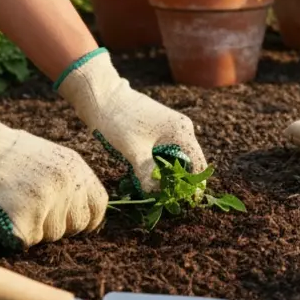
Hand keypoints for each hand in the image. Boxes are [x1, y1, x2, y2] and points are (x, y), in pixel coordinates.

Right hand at [0, 84, 106, 249]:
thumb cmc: (9, 155)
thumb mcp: (53, 159)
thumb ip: (71, 183)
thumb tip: (87, 217)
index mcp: (77, 169)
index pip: (99, 206)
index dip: (87, 219)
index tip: (71, 223)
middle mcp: (68, 183)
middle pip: (77, 226)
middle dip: (57, 226)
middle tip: (34, 213)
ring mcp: (48, 199)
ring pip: (52, 236)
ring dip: (34, 230)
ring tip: (16, 207)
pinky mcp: (25, 214)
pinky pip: (29, 241)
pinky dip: (16, 235)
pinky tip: (5, 215)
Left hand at [56, 49, 206, 196]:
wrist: (101, 96)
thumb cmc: (118, 121)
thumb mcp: (133, 151)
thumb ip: (148, 174)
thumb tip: (157, 194)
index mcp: (181, 132)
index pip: (198, 165)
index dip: (194, 186)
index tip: (186, 203)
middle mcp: (181, 129)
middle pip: (189, 162)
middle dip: (179, 182)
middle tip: (166, 199)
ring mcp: (170, 128)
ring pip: (176, 158)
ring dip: (167, 174)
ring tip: (155, 190)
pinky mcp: (158, 129)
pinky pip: (165, 152)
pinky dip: (159, 165)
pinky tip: (146, 175)